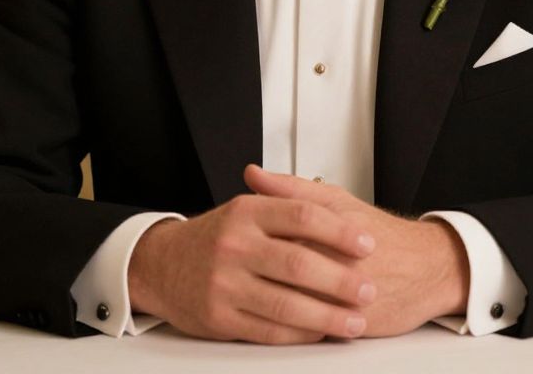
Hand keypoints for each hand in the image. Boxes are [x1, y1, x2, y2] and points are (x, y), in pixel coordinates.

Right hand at [126, 186, 377, 344]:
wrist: (164, 265)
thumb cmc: (217, 236)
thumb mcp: (247, 207)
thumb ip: (286, 198)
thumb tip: (331, 198)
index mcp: (247, 211)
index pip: (302, 215)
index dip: (339, 230)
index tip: (367, 243)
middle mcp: (235, 245)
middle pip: (298, 263)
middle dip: (340, 280)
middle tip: (369, 289)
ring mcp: (225, 283)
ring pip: (286, 304)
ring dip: (327, 315)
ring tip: (355, 319)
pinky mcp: (220, 317)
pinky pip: (269, 330)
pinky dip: (301, 334)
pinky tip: (322, 332)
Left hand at [244, 164, 468, 336]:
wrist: (427, 266)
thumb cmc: (377, 233)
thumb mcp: (336, 200)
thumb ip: (290, 188)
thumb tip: (252, 174)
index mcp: (325, 224)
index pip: (272, 232)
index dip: (247, 241)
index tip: (226, 243)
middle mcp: (335, 257)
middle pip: (279, 270)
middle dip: (252, 277)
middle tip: (230, 277)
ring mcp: (346, 292)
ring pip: (293, 304)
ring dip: (267, 305)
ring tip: (248, 300)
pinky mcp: (355, 322)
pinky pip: (313, 331)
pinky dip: (292, 331)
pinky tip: (275, 325)